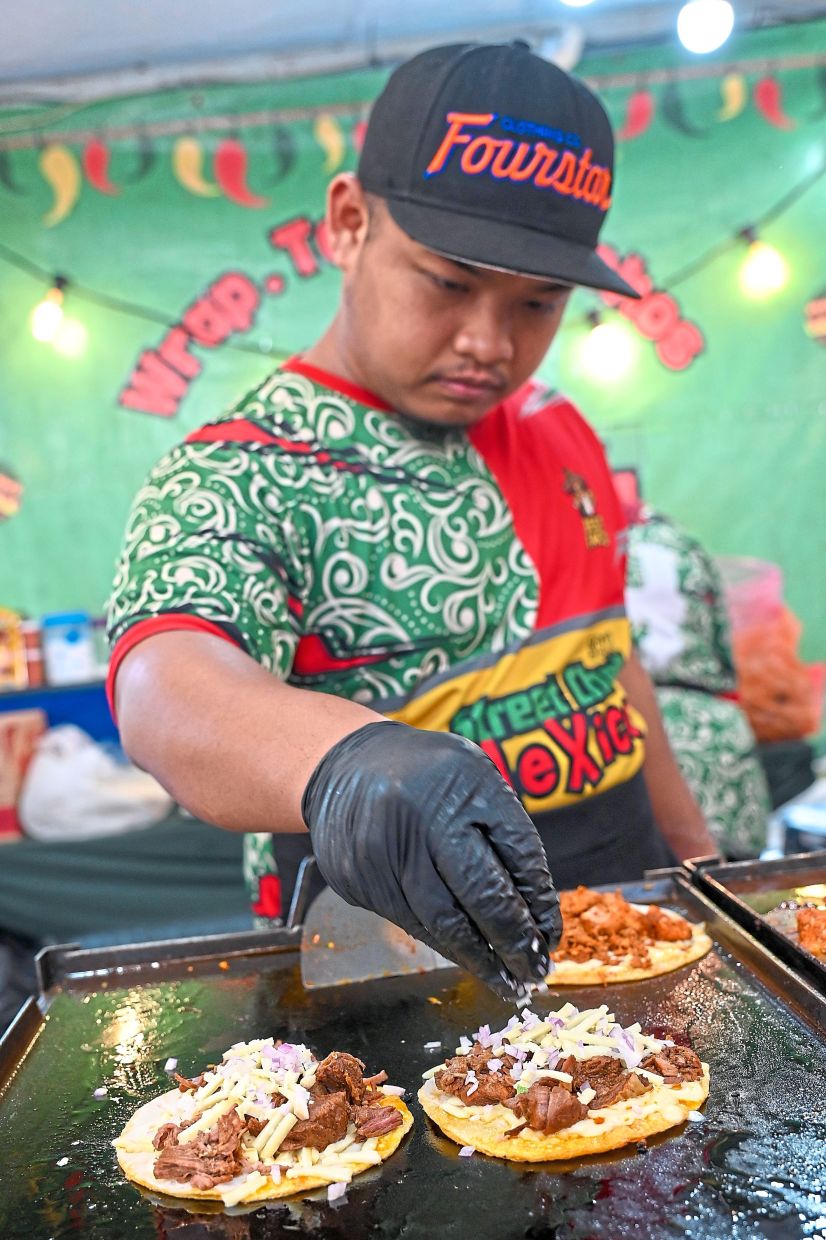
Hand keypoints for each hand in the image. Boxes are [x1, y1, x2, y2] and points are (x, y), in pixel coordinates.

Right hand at [301, 720, 560, 997]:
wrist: (342, 766)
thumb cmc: (427, 776)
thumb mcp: (474, 779)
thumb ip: (504, 833)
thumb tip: (536, 915)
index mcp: (466, 783)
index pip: (519, 852)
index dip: (539, 902)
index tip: (550, 936)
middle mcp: (424, 817)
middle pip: (481, 894)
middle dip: (514, 942)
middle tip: (535, 972)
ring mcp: (386, 850)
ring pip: (443, 922)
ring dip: (480, 960)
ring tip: (506, 981)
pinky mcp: (358, 878)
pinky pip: (410, 924)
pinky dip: (444, 946)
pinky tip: (465, 958)